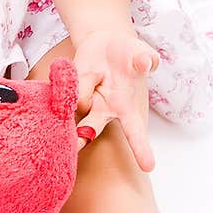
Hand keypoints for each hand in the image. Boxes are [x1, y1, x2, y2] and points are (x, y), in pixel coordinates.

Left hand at [70, 26, 159, 172]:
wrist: (105, 44)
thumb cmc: (129, 54)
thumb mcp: (141, 52)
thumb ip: (145, 59)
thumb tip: (145, 62)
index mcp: (126, 108)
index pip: (136, 133)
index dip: (141, 148)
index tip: (148, 167)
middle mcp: (103, 111)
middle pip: (91, 129)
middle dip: (83, 137)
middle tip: (78, 142)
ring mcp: (84, 103)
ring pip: (77, 101)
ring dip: (85, 84)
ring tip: (97, 70)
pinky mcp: (67, 92)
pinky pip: (64, 88)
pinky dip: (68, 79)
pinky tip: (74, 72)